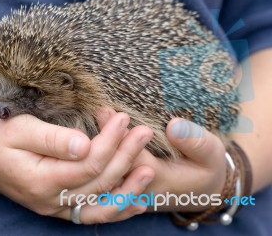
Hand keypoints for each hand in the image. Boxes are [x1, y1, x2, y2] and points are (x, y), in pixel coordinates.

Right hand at [0, 111, 153, 223]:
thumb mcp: (18, 128)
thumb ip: (51, 139)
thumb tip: (84, 145)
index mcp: (40, 179)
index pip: (87, 164)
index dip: (109, 142)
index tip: (122, 118)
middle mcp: (50, 201)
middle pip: (98, 183)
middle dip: (125, 157)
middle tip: (143, 133)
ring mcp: (55, 208)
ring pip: (100, 207)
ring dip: (128, 189)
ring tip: (149, 169)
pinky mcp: (58, 207)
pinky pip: (91, 214)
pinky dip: (115, 209)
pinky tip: (135, 200)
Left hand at [97, 108, 226, 211]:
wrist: (202, 191)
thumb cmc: (206, 168)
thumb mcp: (210, 154)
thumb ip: (195, 142)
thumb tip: (174, 126)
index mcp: (160, 181)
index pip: (132, 160)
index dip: (118, 138)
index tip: (108, 111)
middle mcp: (138, 188)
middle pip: (111, 167)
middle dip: (103, 138)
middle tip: (100, 111)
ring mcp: (128, 191)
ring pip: (104, 173)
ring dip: (97, 147)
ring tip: (96, 118)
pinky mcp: (123, 188)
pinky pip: (104, 177)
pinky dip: (98, 156)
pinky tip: (91, 137)